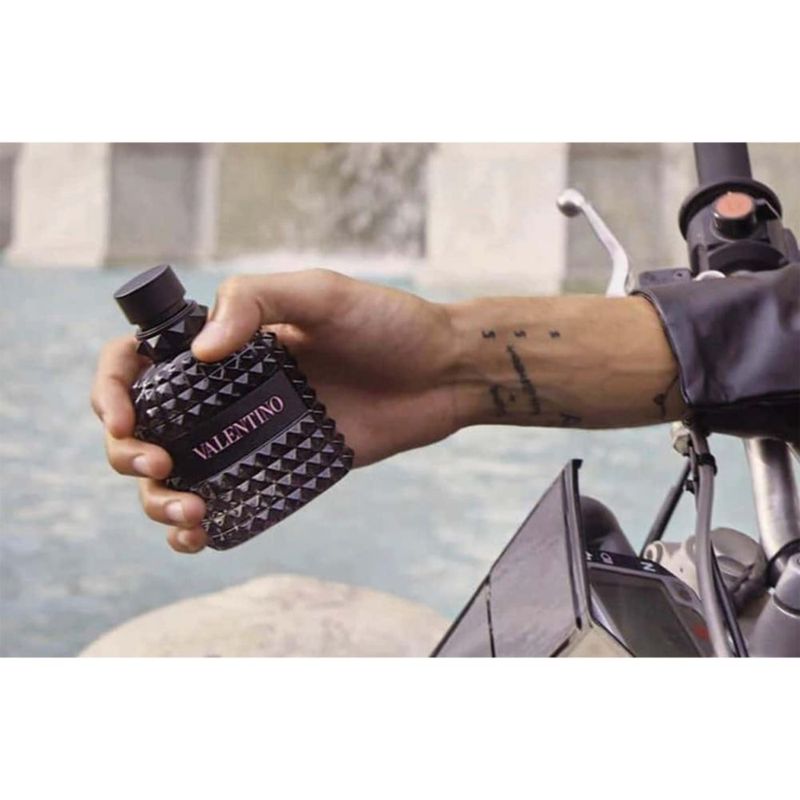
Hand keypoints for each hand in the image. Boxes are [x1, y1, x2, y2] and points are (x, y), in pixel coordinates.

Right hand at [91, 269, 459, 552]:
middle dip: (128, 455)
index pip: (138, 363)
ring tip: (189, 512)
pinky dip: (200, 527)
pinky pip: (228, 500)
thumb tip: (198, 354)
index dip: (112, 391)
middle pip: (145, 429)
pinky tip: (200, 535)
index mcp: (225, 344)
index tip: (124, 420)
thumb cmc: (387, 324)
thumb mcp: (320, 294)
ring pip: (176, 475)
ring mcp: (254, 433)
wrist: (442, 372)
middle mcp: (229, 391)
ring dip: (158, 501)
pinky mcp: (284, 468)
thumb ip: (254, 303)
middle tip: (161, 467)